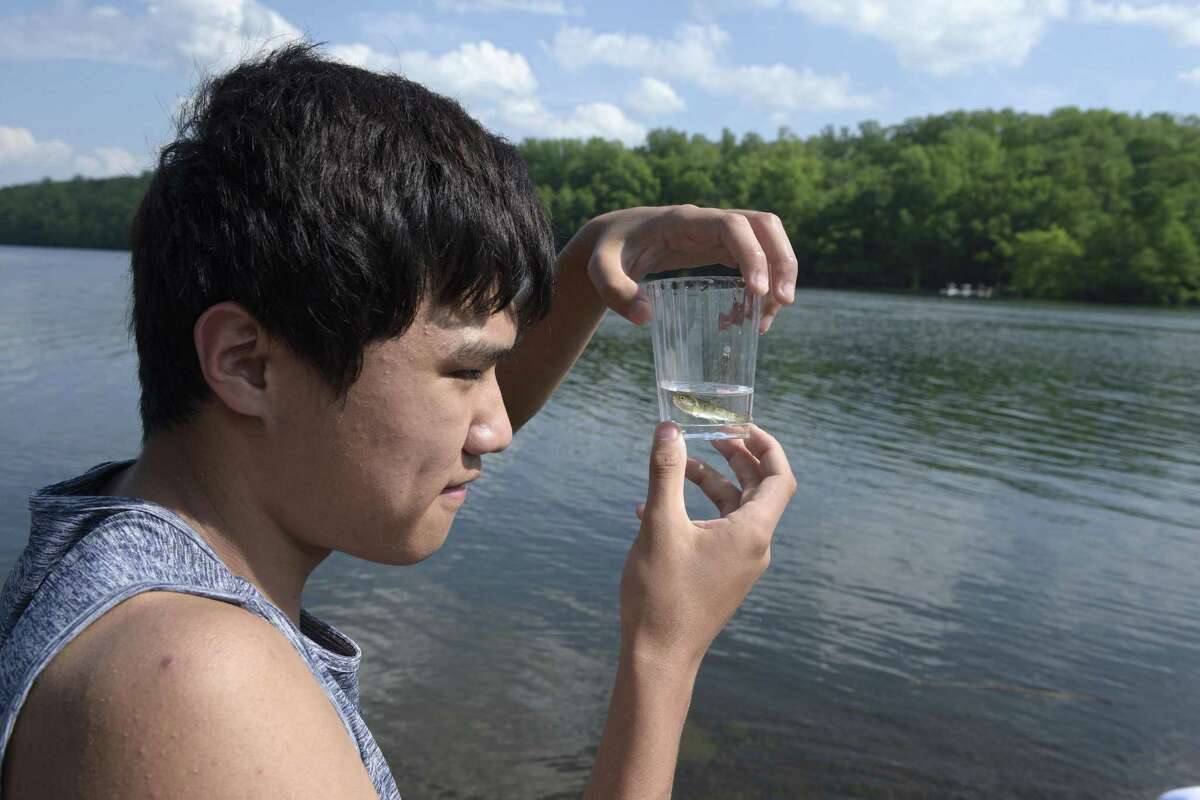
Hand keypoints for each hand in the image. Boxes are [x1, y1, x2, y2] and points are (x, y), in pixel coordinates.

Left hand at [584, 205, 798, 333]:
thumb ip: (615, 291)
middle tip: (781, 304)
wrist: (610, 241)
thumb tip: (646, 317)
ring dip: (779, 274)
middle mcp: (708, 221)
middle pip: (765, 226)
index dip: (751, 253)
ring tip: (766, 319)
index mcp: (684, 220)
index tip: (756, 290)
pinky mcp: (719, 248)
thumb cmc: (606, 253)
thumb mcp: (599, 270)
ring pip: (767, 241)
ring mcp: (718, 233)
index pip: (732, 224)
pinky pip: (755, 259)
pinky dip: (764, 284)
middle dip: (782, 261)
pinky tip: (752, 316)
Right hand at [619, 422, 796, 669]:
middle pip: (757, 491)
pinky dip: (694, 513)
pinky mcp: (721, 576)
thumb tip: (667, 428)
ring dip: (707, 484)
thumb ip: (664, 473)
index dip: (765, 446)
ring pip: (732, 511)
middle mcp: (753, 548)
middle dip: (735, 459)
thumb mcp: (659, 525)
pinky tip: (651, 509)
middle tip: (709, 436)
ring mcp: (738, 565)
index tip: (741, 425)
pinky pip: (716, 532)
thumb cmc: (661, 594)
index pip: (778, 478)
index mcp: (751, 533)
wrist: (658, 657)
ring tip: (673, 468)